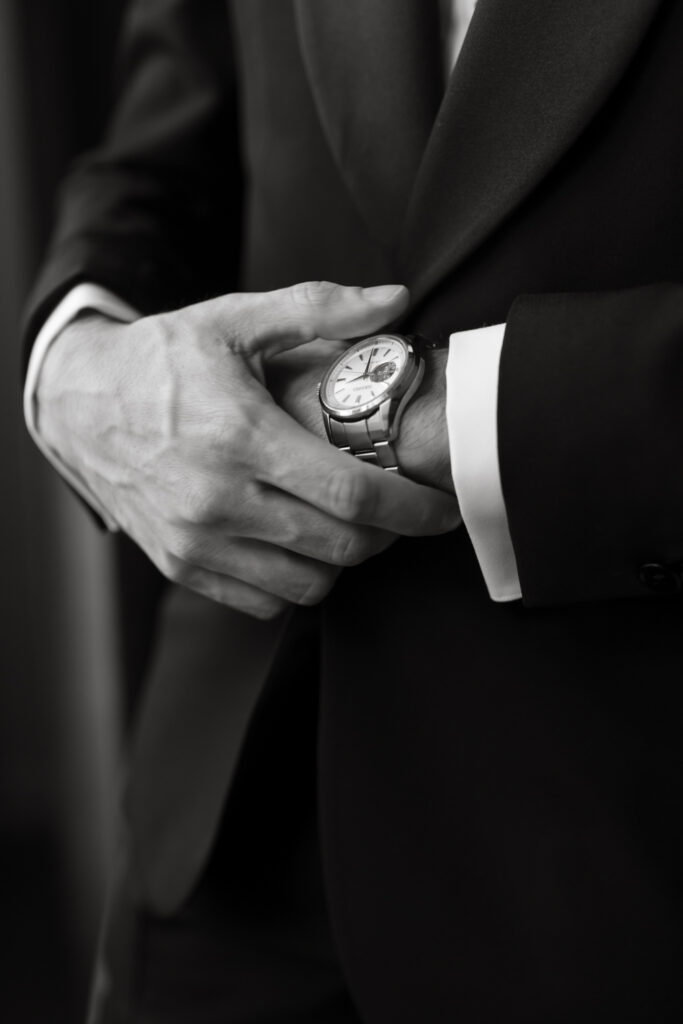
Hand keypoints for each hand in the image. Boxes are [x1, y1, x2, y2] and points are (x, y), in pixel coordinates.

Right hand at [37, 281, 459, 617]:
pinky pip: (265, 600)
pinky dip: (296, 580)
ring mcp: (197, 541)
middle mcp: (217, 499)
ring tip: (346, 522)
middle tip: (398, 509)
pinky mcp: (182, 565)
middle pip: (339, 545)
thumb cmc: (161, 362)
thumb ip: (318, 309)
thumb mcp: (233, 320)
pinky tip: (299, 541)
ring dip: (343, 558)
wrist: (80, 406)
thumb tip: (394, 300)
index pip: (351, 495)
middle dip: (388, 534)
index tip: (442, 510)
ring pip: (308, 584)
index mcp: (240, 437)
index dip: (411, 510)